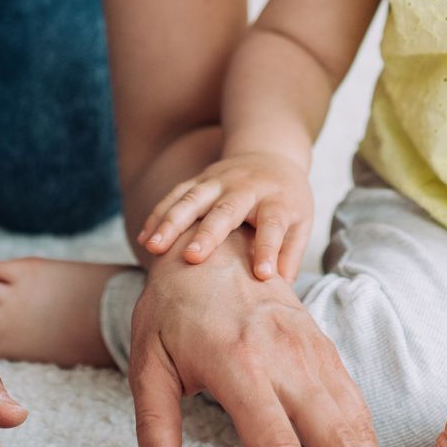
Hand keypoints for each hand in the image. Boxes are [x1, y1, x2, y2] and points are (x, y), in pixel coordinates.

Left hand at [125, 233, 413, 446]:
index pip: (275, 442)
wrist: (212, 245)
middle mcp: (286, 355)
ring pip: (357, 420)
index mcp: (238, 362)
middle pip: (337, 435)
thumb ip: (154, 421)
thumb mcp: (147, 359)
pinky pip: (356, 403)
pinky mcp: (325, 348)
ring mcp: (312, 350)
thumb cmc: (172, 308)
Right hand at [137, 150, 315, 280]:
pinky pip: (176, 194)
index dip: (268, 249)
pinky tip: (145, 237)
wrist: (271, 154)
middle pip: (227, 209)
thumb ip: (291, 254)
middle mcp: (246, 187)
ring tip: (153, 246)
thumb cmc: (286, 200)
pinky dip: (159, 214)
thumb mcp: (301, 222)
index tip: (263, 275)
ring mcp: (220, 180)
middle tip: (193, 257)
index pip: (273, 225)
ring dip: (172, 221)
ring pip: (193, 199)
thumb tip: (282, 292)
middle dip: (209, 233)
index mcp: (277, 200)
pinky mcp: (201, 178)